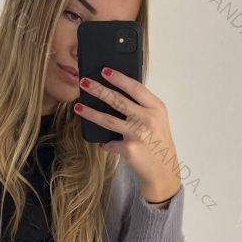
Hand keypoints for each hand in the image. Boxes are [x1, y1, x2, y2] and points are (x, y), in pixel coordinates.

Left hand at [75, 67, 181, 201]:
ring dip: (90, 112)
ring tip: (78, 106)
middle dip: (99, 90)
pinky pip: (110, 142)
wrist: (163, 170)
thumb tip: (116, 93)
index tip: (104, 71)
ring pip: (108, 119)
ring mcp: (138, 134)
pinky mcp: (129, 149)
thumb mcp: (157, 120)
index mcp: (156, 107)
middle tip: (84, 82)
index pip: (135, 87)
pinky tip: (102, 143)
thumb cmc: (158, 143)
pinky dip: (105, 143)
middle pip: (118, 100)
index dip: (118, 78)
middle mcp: (148, 119)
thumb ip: (142, 106)